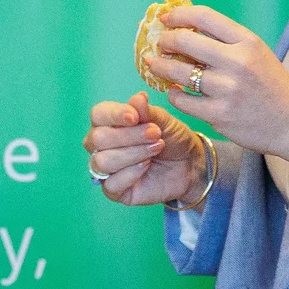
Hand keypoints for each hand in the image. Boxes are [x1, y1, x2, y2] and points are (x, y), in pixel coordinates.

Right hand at [82, 91, 208, 207]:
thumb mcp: (163, 120)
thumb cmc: (172, 138)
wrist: (190, 165)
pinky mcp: (115, 191)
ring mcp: (107, 169)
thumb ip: (147, 111)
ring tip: (156, 148)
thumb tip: (137, 98)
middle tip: (156, 133)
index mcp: (109, 123)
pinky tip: (147, 166)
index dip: (114, 115)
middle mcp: (101, 146)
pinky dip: (131, 173)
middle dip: (129, 136)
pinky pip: (111, 184)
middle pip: (98, 138)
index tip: (135, 117)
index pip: (98, 115)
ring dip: (132, 153)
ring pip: (103, 161)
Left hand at [140, 3, 288, 161]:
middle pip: (185, 42)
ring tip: (155, 66)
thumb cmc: (272, 85)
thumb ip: (226, 40)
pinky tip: (174, 92)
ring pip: (179, 73)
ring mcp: (227, 90)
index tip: (166, 19)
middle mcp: (237, 62)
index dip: (179, 15)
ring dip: (161, 68)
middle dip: (165, 42)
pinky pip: (183, 101)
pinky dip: (174, 95)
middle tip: (159, 45)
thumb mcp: (256, 53)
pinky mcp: (219, 115)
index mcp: (247, 42)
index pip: (204, 17)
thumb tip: (186, 28)